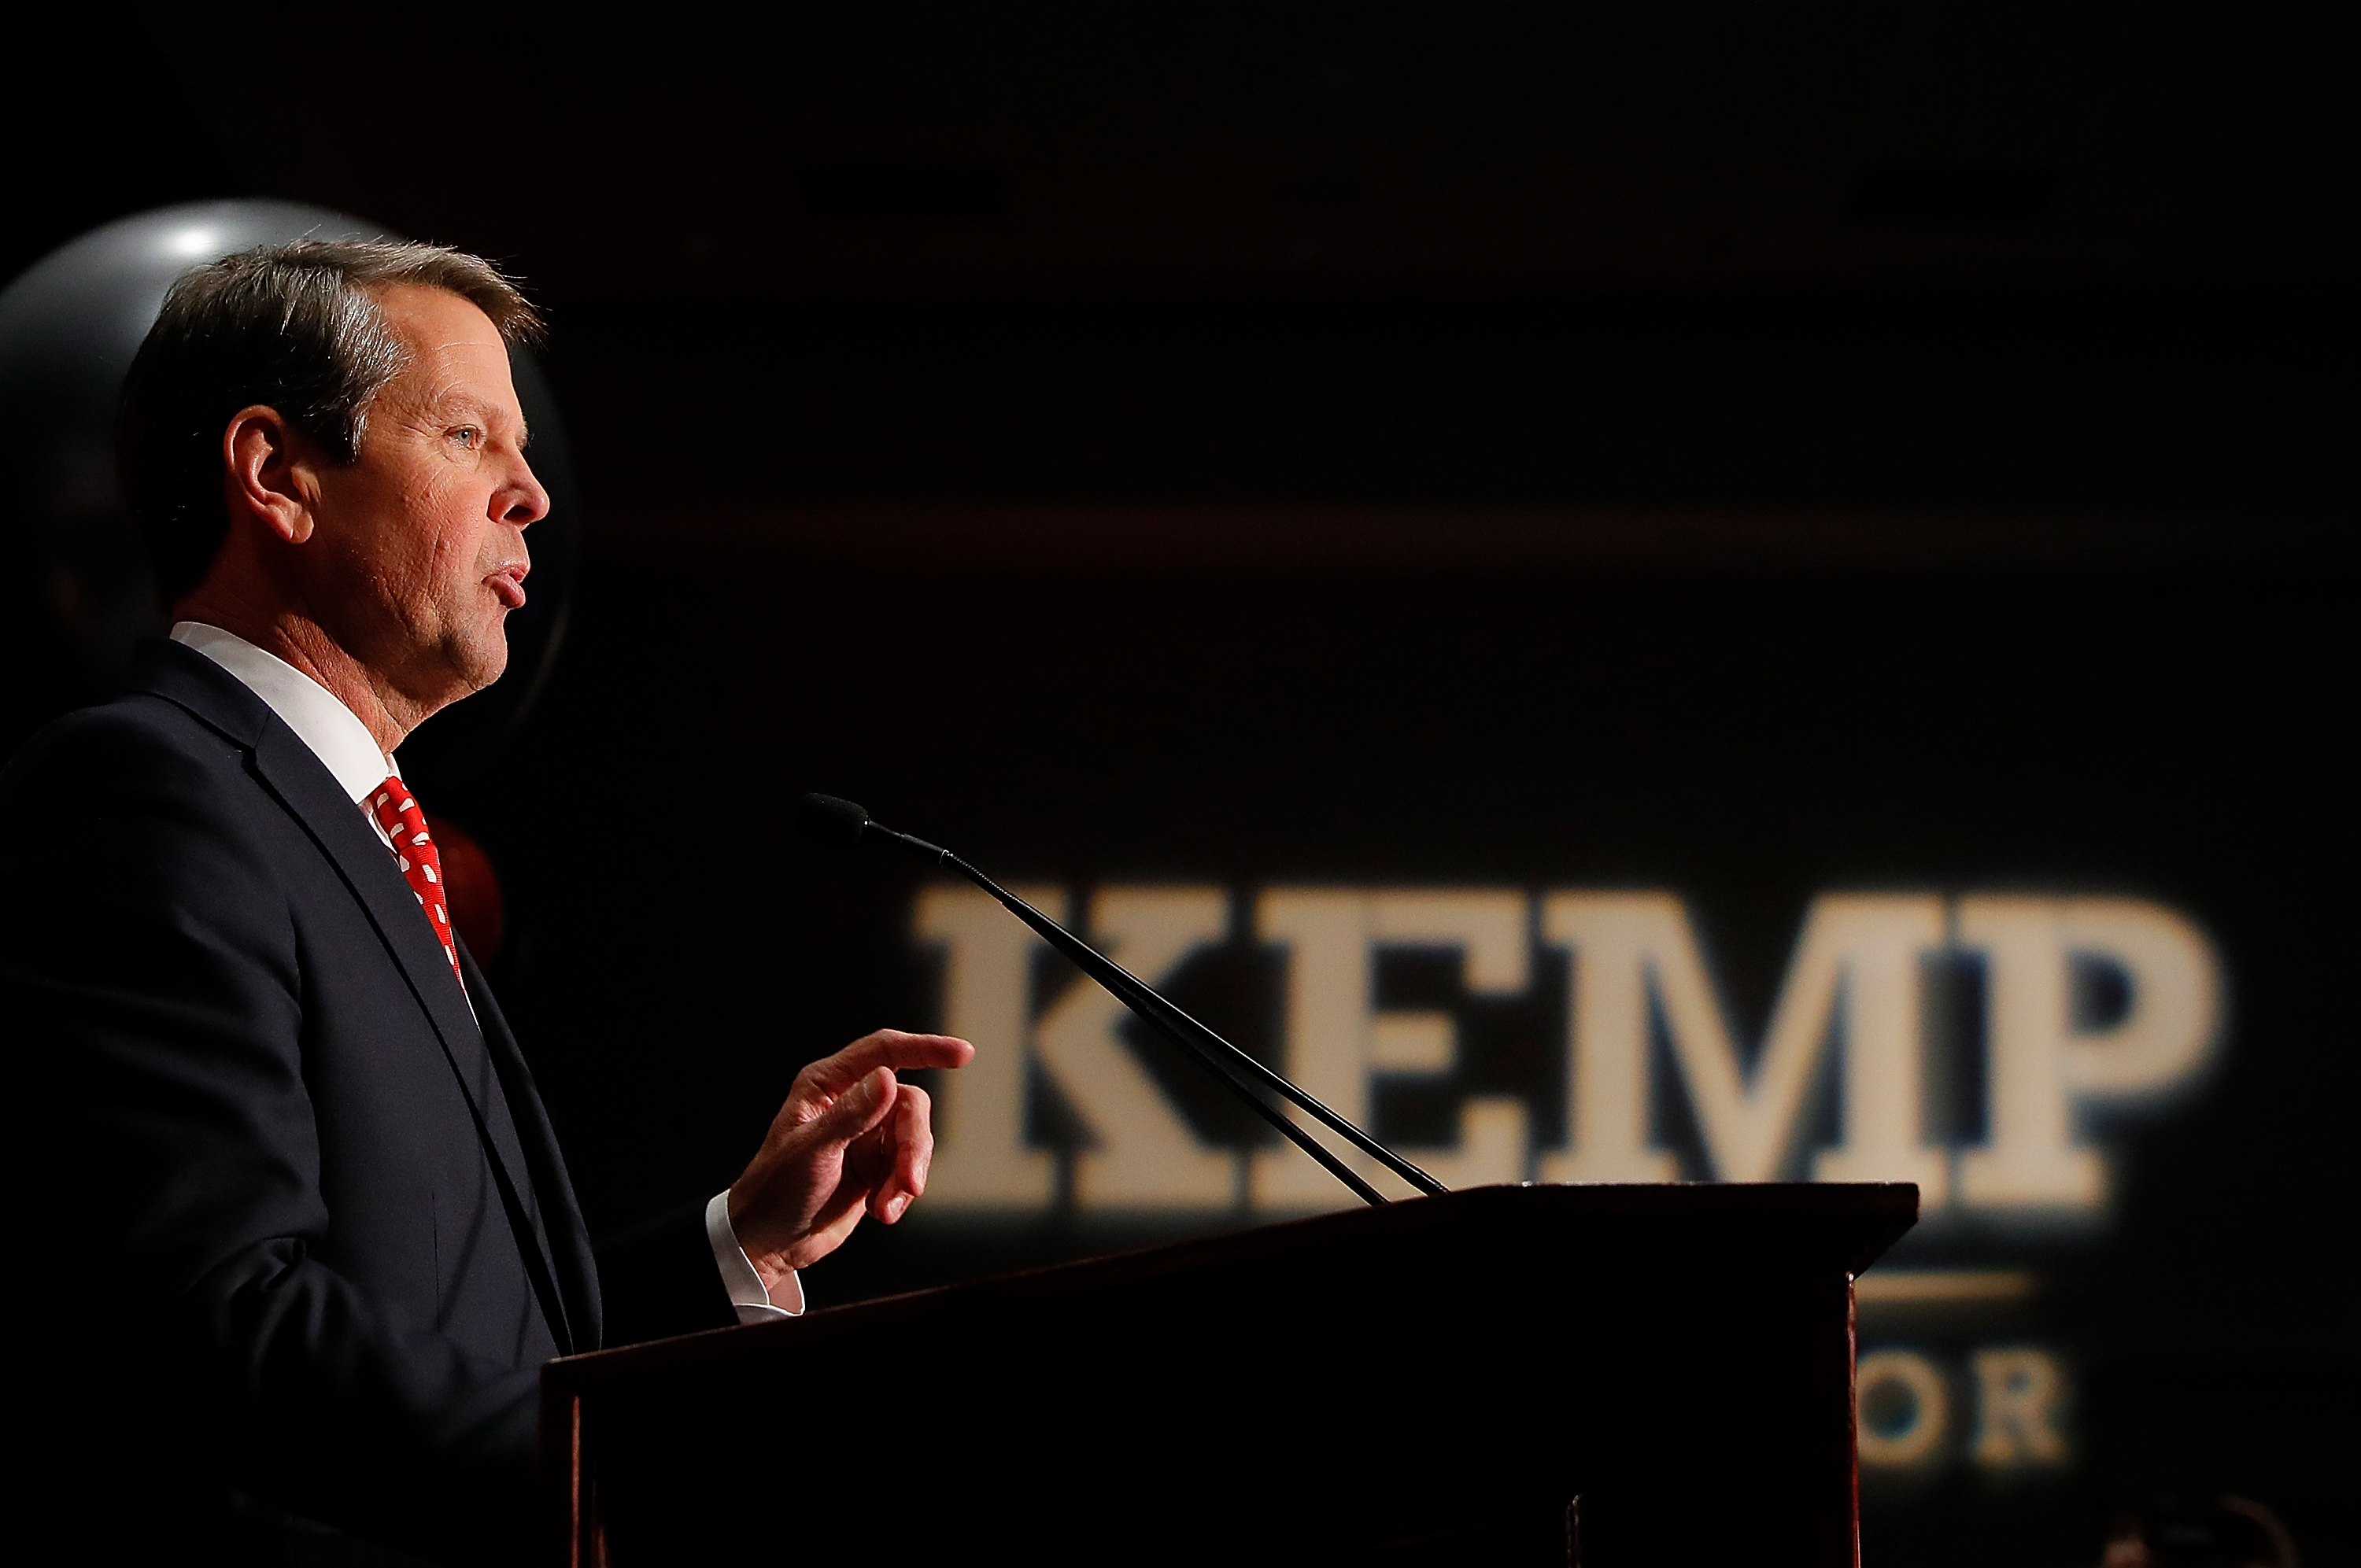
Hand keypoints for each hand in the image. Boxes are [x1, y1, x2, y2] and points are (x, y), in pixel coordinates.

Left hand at [726, 1029, 974, 1290]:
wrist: (769, 1243)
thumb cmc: (775, 1190)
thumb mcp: (811, 1152)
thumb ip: (851, 1115)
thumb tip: (889, 1078)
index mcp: (827, 1085)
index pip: (884, 1052)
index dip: (925, 1048)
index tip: (962, 1054)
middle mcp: (851, 1103)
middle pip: (910, 1104)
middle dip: (914, 1146)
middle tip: (909, 1185)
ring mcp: (866, 1135)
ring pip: (915, 1138)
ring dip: (907, 1175)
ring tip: (886, 1208)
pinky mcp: (876, 1166)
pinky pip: (909, 1168)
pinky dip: (901, 1193)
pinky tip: (879, 1211)